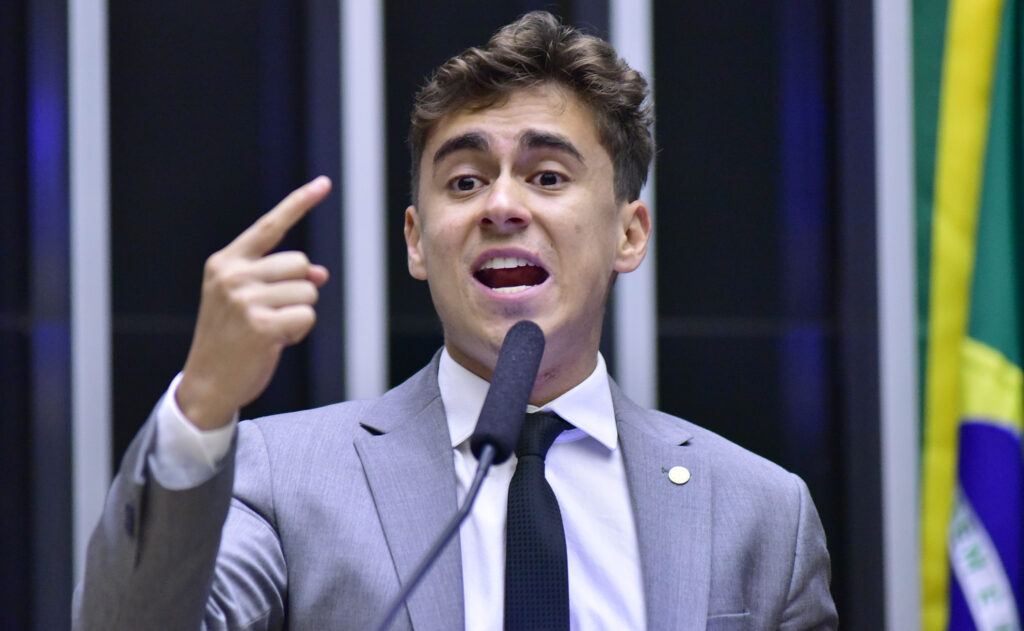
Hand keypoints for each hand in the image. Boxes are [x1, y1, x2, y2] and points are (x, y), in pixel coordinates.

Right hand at [176, 176, 331, 429]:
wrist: (207, 382)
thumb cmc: (232, 338)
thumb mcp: (249, 300)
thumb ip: (281, 280)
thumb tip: (320, 274)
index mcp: (226, 262)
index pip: (270, 225)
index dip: (299, 202)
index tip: (324, 183)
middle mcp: (232, 275)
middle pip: (301, 263)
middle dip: (299, 290)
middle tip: (272, 314)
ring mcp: (244, 300)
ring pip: (309, 291)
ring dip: (300, 313)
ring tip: (271, 329)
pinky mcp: (260, 326)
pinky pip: (307, 316)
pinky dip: (300, 331)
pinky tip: (276, 342)